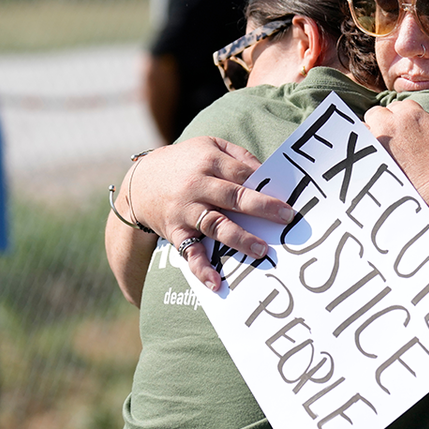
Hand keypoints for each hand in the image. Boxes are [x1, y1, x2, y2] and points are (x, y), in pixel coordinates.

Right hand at [127, 136, 295, 290]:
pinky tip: (216, 282)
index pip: (241, 173)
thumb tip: (268, 174)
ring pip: (215, 225)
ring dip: (239, 238)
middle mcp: (197, 186)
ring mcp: (186, 211)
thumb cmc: (186, 162)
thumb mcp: (209, 146)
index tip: (287, 198)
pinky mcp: (176, 232)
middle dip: (260, 207)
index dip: (264, 185)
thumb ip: (239, 156)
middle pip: (232, 196)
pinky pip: (190, 252)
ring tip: (261, 250)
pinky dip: (202, 269)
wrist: (141, 182)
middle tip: (285, 217)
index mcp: (208, 161)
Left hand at [364, 98, 428, 219]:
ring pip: (363, 129)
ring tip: (381, 151)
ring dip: (370, 135)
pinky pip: (355, 150)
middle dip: (385, 123)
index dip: (408, 117)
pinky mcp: (366, 162)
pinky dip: (361, 153)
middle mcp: (389, 124)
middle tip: (396, 141)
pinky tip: (369, 162)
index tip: (413, 131)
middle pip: (379, 114)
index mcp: (410, 113)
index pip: (403, 106)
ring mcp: (374, 143)